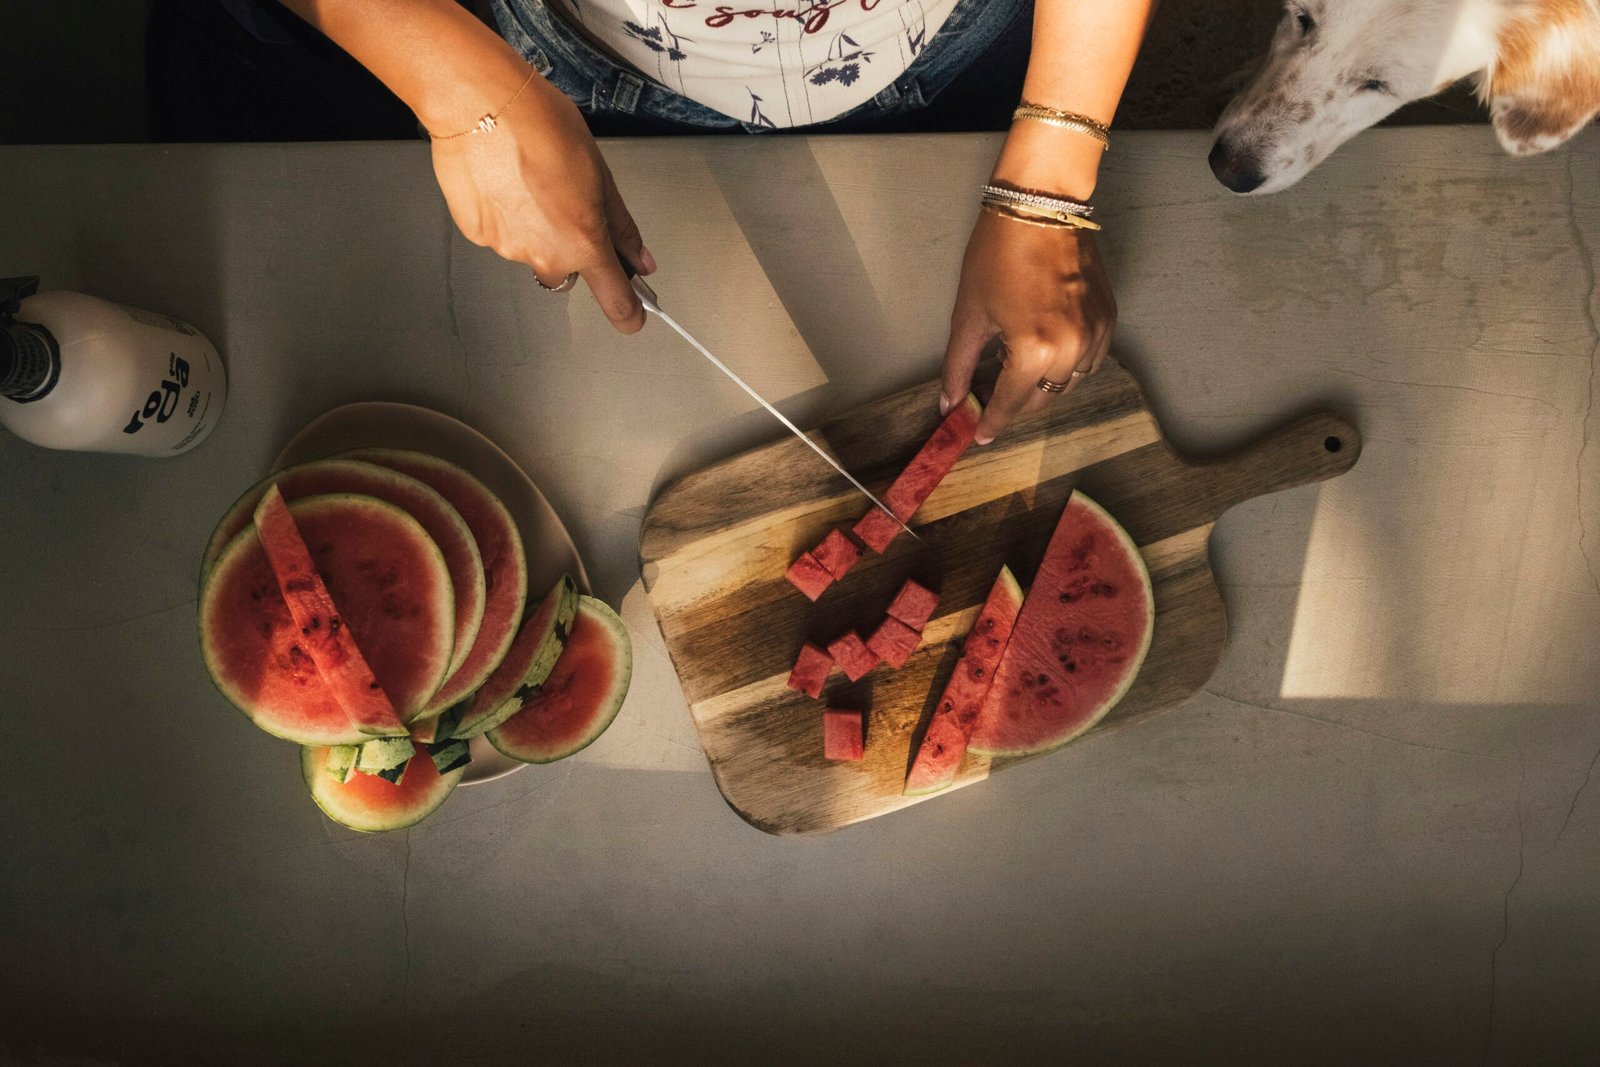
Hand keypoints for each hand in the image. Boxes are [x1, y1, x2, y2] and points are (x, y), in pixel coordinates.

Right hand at [429, 75, 655, 331]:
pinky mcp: (476, 234)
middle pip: (566, 268)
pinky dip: (503, 214)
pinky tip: (501, 181)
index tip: (634, 315)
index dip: (629, 310)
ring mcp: (506, 248)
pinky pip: (499, 233)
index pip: (615, 298)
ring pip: (529, 248)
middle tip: (563, 200)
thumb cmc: (541, 127)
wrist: (481, 105)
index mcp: (583, 243)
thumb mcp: (599, 175)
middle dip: (569, 245)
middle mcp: (544, 255)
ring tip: (526, 179)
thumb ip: (620, 225)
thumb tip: (640, 259)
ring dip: (533, 226)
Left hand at [940, 210, 1115, 443]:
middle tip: (991, 396)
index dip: (992, 423)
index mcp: (1034, 351)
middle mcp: (1072, 350)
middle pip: (1041, 399)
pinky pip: (1090, 361)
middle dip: (1014, 403)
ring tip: (1014, 370)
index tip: (980, 435)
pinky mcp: (1108, 319)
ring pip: (1068, 384)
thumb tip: (949, 404)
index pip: (1011, 404)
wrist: (1041, 206)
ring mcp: (1096, 335)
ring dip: (1041, 385)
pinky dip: (1068, 367)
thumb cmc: (998, 254)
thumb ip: (960, 366)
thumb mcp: (970, 315)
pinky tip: (1045, 353)